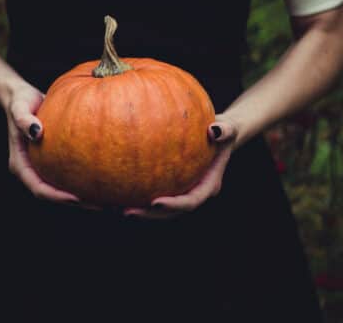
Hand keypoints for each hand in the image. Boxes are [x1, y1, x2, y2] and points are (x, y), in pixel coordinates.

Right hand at [4, 83, 99, 209]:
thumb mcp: (19, 107)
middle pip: (54, 196)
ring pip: (64, 189)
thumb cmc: (20, 101)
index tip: (77, 199)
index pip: (39, 189)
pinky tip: (108, 179)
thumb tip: (37, 132)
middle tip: (102, 205)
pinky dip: (87, 180)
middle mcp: (32, 171)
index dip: (57, 197)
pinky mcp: (55, 162)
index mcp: (21, 166)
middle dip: (77, 203)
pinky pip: (71, 175)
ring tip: (111, 199)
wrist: (22, 97)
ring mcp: (44, 168)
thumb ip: (24, 119)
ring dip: (85, 197)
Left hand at [122, 116, 237, 219]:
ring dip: (138, 210)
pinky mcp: (169, 184)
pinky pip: (150, 190)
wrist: (218, 135)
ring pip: (158, 208)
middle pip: (170, 212)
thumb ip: (225, 130)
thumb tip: (214, 131)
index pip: (191, 201)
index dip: (174, 206)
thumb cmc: (223, 129)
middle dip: (149, 215)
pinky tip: (113, 188)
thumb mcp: (229, 127)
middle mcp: (193, 192)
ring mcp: (181, 190)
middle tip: (127, 212)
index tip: (155, 203)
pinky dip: (134, 193)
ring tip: (113, 207)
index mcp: (208, 185)